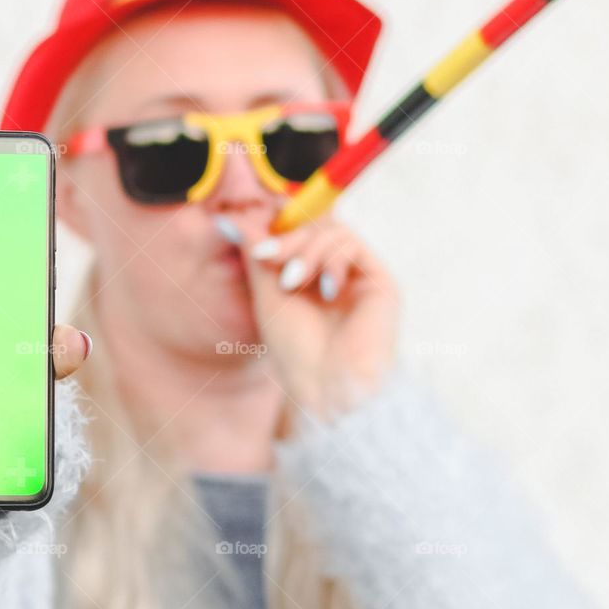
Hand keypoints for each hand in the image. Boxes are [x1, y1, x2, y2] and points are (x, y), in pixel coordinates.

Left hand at [213, 214, 399, 427]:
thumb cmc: (296, 351)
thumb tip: (227, 219)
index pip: (298, 232)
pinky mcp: (381, 282)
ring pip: (334, 231)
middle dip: (288, 238)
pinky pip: (353, 245)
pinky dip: (332, 259)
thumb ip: (256, 254)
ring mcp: (360, 277)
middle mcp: (337, 273)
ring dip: (307, 250)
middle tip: (267, 258)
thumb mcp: (267, 295)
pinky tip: (326, 291)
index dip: (278, 231)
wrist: (328, 389)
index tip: (257, 250)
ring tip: (292, 281)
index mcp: (312, 276)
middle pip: (316, 225)